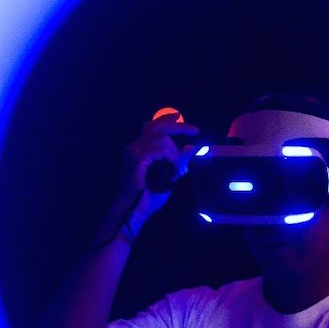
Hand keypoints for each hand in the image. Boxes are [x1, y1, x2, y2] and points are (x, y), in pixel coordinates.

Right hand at [112, 113, 198, 228]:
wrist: (135, 210)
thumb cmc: (149, 196)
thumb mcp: (169, 175)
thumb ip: (178, 161)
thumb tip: (191, 147)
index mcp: (138, 150)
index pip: (152, 127)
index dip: (167, 120)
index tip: (180, 117)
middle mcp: (134, 147)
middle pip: (157, 127)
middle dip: (177, 127)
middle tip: (194, 131)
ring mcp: (134, 152)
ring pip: (162, 139)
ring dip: (175, 154)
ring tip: (179, 171)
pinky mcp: (138, 159)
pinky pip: (161, 150)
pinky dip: (171, 159)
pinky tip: (174, 172)